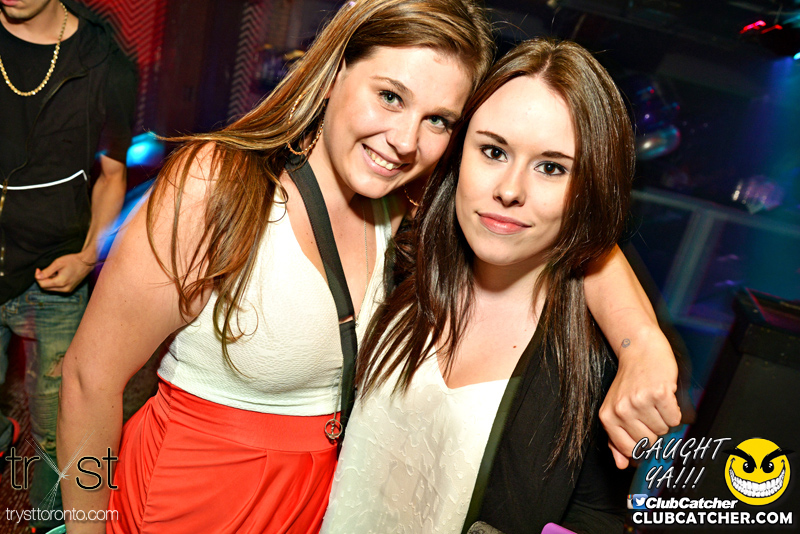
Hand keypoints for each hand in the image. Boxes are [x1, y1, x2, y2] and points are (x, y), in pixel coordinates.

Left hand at [35, 252, 93, 291]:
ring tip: (54, 272)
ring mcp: (68, 290)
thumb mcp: (58, 263)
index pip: (42, 284)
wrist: (86, 263)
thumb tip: (37, 277)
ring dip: (48, 281)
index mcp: (61, 282)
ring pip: (51, 289)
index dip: (38, 277)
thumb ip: (47, 271)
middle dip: (43, 279)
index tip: (38, 269)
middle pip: (46, 288)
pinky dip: (54, 283)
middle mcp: (64, 289)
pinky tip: (58, 275)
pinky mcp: (70, 289)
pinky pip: (57, 288)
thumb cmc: (73, 261)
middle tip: (46, 270)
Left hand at [599, 329, 681, 468]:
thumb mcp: (615, 408)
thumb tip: (622, 464)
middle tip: (649, 411)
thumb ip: (616, 438)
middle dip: (654, 430)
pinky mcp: (659, 394)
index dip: (642, 445)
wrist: (639, 350)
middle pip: (649, 442)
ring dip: (665, 418)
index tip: (645, 434)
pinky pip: (675, 418)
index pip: (630, 450)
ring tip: (655, 401)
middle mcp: (621, 411)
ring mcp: (640, 402)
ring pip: (664, 430)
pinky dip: (675, 410)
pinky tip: (665, 397)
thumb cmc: (630, 381)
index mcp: (608, 417)